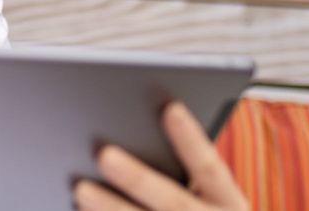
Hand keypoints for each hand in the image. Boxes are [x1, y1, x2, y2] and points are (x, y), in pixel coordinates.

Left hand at [72, 101, 247, 210]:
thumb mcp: (211, 197)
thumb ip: (184, 168)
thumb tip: (140, 132)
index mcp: (228, 203)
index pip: (210, 167)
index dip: (191, 139)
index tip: (171, 108)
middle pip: (172, 201)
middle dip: (137, 177)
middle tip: (104, 154)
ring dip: (111, 209)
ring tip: (80, 189)